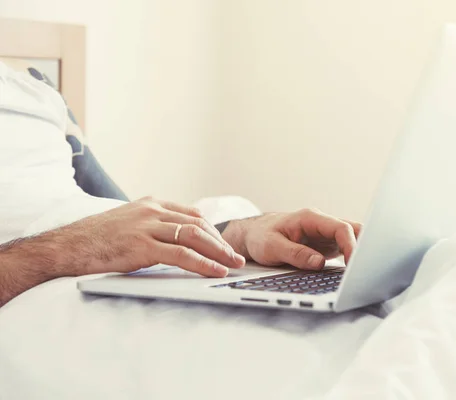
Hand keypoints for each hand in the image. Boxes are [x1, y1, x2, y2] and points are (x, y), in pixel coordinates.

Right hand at [50, 197, 245, 277]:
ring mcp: (147, 226)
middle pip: (198, 224)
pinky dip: (202, 263)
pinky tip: (214, 272)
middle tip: (236, 258)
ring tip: (232, 266)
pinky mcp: (142, 245)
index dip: (212, 231)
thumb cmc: (96, 239)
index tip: (224, 245)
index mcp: (151, 204)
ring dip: (218, 252)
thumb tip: (176, 241)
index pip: (192, 215)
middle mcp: (152, 210)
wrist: (66, 246)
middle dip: (220, 243)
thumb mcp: (129, 224)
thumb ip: (152, 227)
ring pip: (194, 236)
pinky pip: (181, 254)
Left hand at [221, 208, 360, 269]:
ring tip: (365, 273)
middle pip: (353, 230)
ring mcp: (326, 234)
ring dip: (360, 253)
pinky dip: (353, 259)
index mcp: (310, 218)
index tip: (354, 264)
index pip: (341, 227)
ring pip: (353, 239)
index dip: (352, 245)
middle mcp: (322, 224)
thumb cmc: (260, 237)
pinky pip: (346, 249)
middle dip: (364, 248)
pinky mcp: (326, 245)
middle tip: (367, 269)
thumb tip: (319, 263)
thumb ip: (295, 254)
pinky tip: (356, 273)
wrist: (254, 234)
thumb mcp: (271, 247)